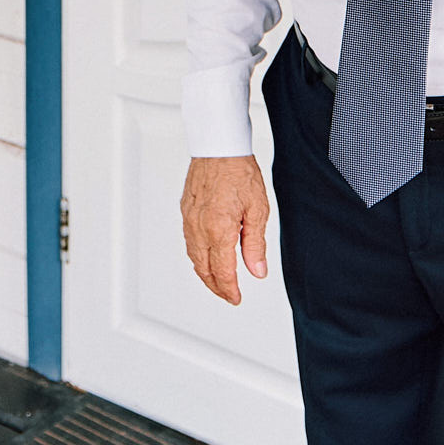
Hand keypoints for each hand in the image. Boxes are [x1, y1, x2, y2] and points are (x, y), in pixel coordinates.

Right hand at [181, 156, 271, 305]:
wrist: (218, 146)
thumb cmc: (238, 171)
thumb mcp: (257, 210)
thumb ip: (255, 244)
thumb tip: (257, 270)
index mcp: (218, 229)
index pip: (223, 271)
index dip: (230, 289)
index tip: (237, 298)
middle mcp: (199, 227)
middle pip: (204, 269)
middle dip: (216, 286)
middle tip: (229, 295)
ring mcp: (189, 219)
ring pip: (193, 257)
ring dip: (205, 273)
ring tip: (218, 281)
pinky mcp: (186, 211)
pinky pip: (189, 241)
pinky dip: (197, 256)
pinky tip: (206, 256)